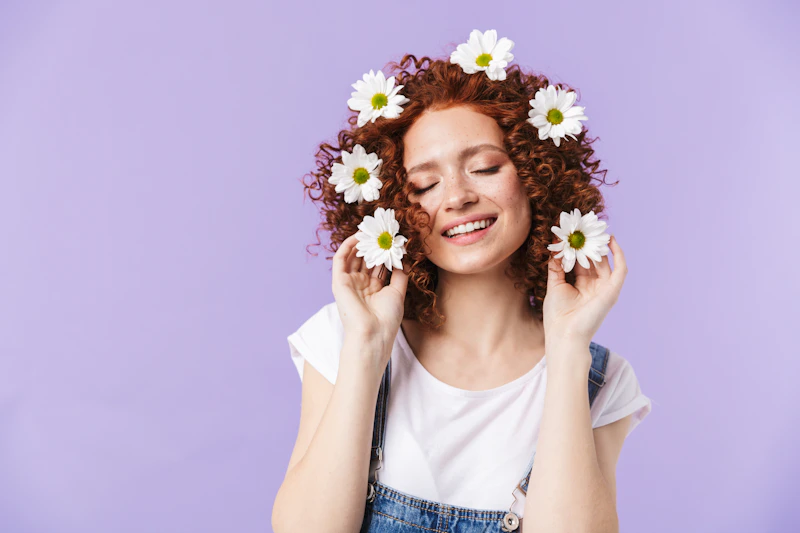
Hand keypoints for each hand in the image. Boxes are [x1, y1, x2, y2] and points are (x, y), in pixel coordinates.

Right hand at [331, 233, 410, 363]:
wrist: (373, 334)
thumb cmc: (386, 318)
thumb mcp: (397, 292)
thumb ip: (399, 273)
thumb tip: (402, 257)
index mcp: (374, 288)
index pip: (378, 264)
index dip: (385, 250)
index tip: (394, 238)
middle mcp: (361, 284)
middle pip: (365, 258)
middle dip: (373, 243)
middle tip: (381, 229)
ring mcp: (349, 282)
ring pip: (353, 256)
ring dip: (361, 242)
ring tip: (370, 228)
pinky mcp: (339, 282)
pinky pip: (340, 259)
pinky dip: (347, 246)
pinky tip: (358, 236)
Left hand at [542, 235, 626, 366]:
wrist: (564, 335)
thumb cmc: (557, 316)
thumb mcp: (554, 286)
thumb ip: (557, 267)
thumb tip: (554, 249)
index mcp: (581, 285)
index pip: (581, 261)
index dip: (577, 246)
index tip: (571, 231)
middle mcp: (595, 286)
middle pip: (594, 259)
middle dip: (590, 242)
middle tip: (585, 224)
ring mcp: (605, 288)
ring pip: (606, 261)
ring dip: (602, 244)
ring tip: (596, 227)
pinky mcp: (612, 291)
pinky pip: (621, 270)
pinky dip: (619, 255)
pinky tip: (612, 241)